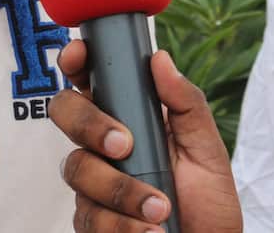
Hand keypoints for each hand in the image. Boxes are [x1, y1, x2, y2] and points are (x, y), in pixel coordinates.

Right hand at [51, 43, 241, 232]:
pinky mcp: (91, 219)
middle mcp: (101, 144)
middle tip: (123, 146)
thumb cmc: (207, 199)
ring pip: (77, 168)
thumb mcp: (206, 148)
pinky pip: (88, 215)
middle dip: (89, 124)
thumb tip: (160, 59)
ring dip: (120, 189)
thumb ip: (186, 103)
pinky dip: (121, 225)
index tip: (79, 57)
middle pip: (65, 113)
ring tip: (159, 208)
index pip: (90, 79)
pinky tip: (149, 230)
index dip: (76, 61)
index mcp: (127, 116)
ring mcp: (91, 182)